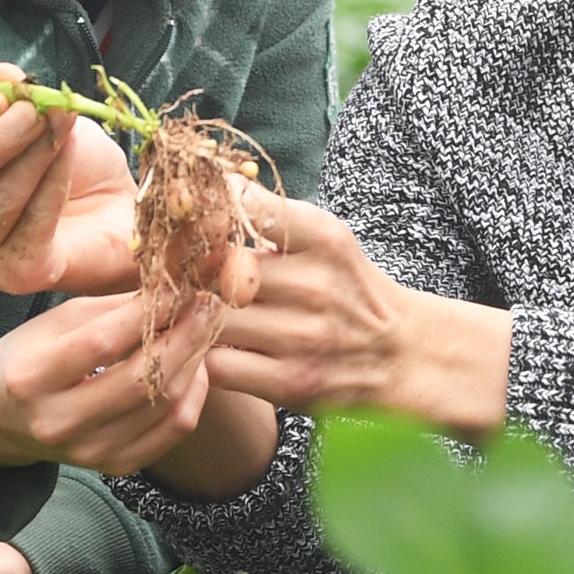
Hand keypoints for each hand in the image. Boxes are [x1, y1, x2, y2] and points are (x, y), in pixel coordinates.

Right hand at [0, 67, 155, 298]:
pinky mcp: (13, 277)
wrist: (118, 212)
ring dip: (32, 157)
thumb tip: (2, 75)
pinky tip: (68, 159)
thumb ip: (14, 97)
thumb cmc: (72, 168)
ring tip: (61, 127)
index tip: (2, 95)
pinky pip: (31, 225)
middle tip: (34, 111)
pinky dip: (52, 185)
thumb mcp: (41, 119)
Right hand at [0, 282, 239, 475]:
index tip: (181, 286)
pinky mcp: (114, 467)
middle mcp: (57, 423)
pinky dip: (193, 394)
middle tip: (209, 305)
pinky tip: (195, 365)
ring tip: (204, 329)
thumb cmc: (32, 356)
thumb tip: (173, 288)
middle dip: (185, 336)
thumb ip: (111, 308)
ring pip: (164, 405)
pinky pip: (173, 430)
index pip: (101, 342)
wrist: (4, 418)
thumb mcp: (57, 321)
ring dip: (194, 362)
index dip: (149, 312)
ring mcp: (87, 452)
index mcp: (31, 378)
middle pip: (141, 379)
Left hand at [207, 187, 515, 435]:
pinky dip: (204, 359)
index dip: (202, 212)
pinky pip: (217, 366)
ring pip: (210, 318)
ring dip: (192, 317)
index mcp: (324, 237)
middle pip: (215, 268)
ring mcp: (305, 338)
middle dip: (186, 270)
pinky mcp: (292, 384)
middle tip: (172, 275)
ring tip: (191, 312)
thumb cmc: (348, 289)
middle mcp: (317, 285)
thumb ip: (267, 215)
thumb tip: (199, 189)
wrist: (401, 355)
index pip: (245, 207)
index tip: (182, 220)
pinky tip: (211, 349)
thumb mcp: (324, 238)